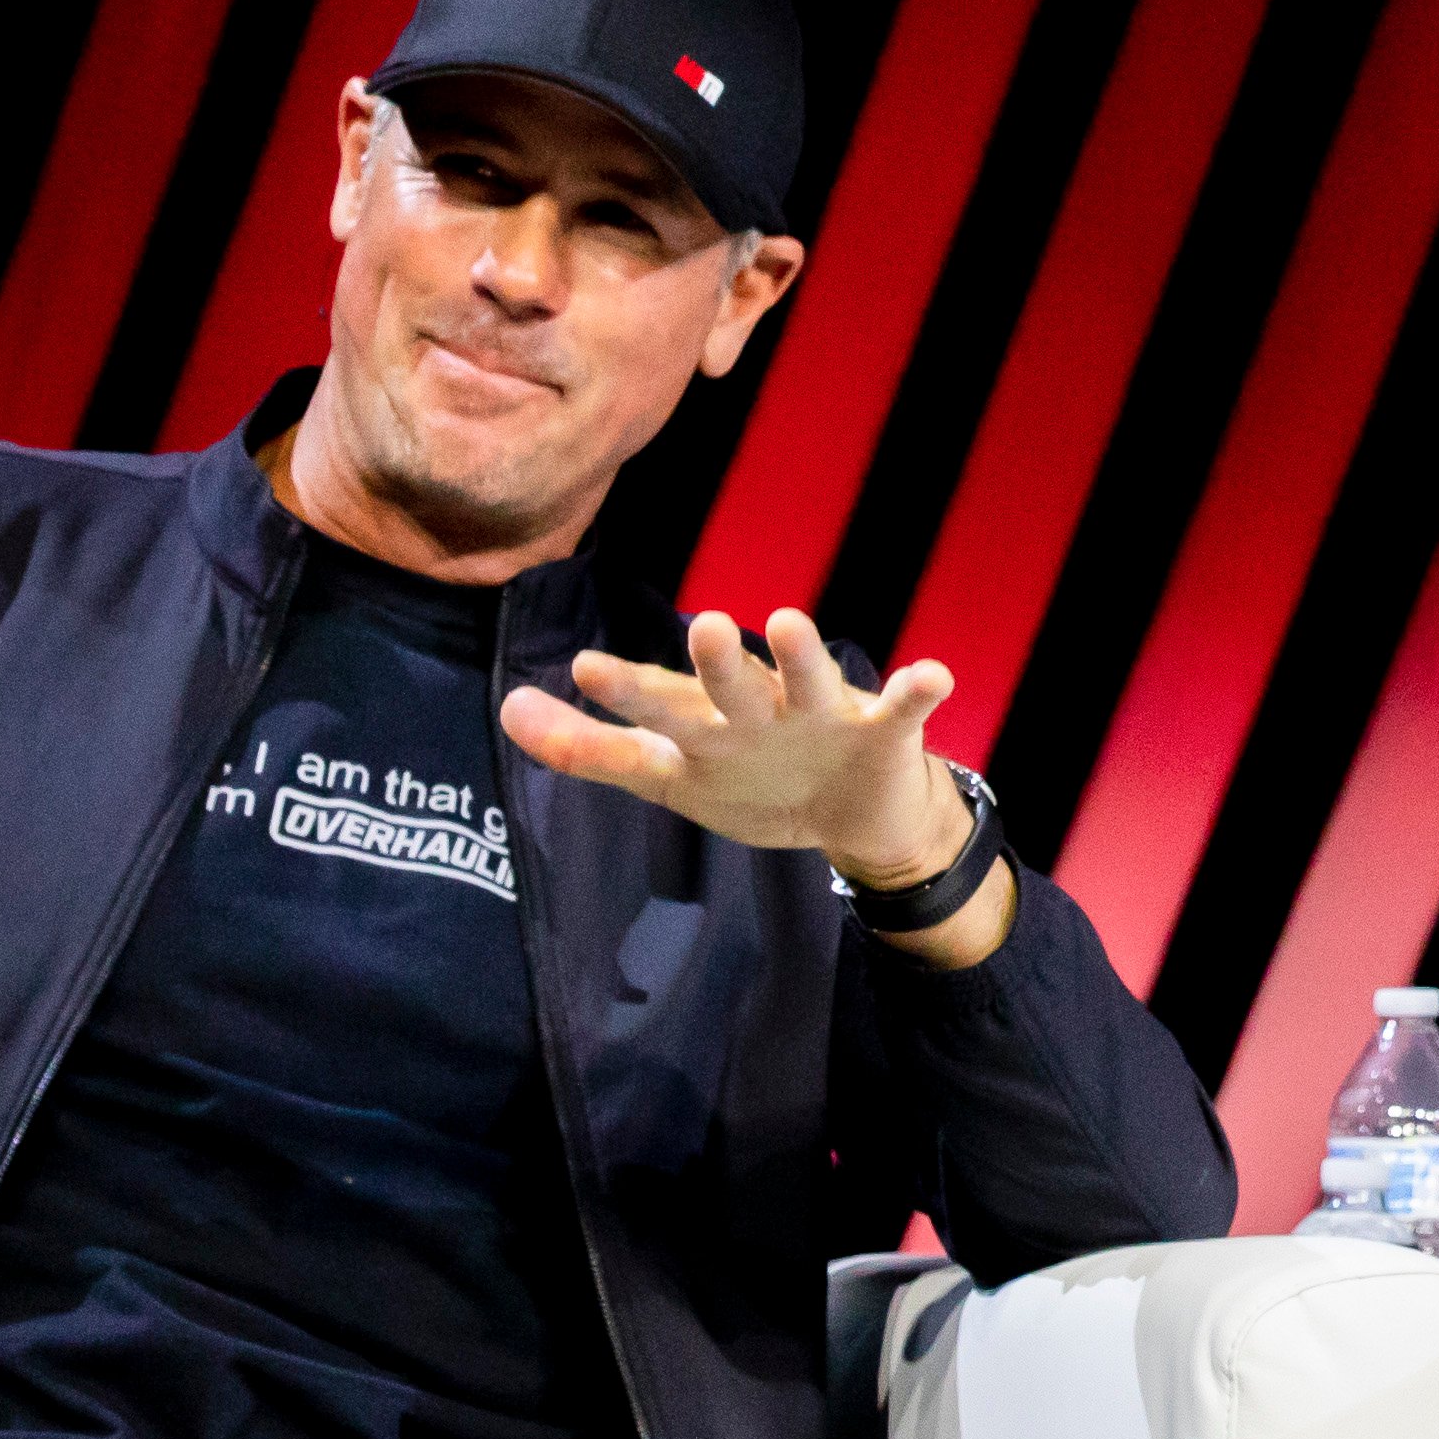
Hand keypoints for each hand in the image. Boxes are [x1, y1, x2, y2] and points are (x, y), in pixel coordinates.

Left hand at [504, 607, 1013, 965]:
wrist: (858, 816)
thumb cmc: (754, 781)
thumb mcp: (670, 773)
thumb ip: (592, 749)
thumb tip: (506, 710)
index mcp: (708, 720)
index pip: (660, 703)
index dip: (626, 691)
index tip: (585, 670)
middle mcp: (761, 705)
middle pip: (732, 683)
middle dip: (715, 662)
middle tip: (697, 627)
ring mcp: (824, 713)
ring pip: (812, 680)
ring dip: (802, 655)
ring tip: (788, 622)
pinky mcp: (883, 730)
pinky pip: (904, 707)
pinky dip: (919, 689)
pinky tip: (932, 675)